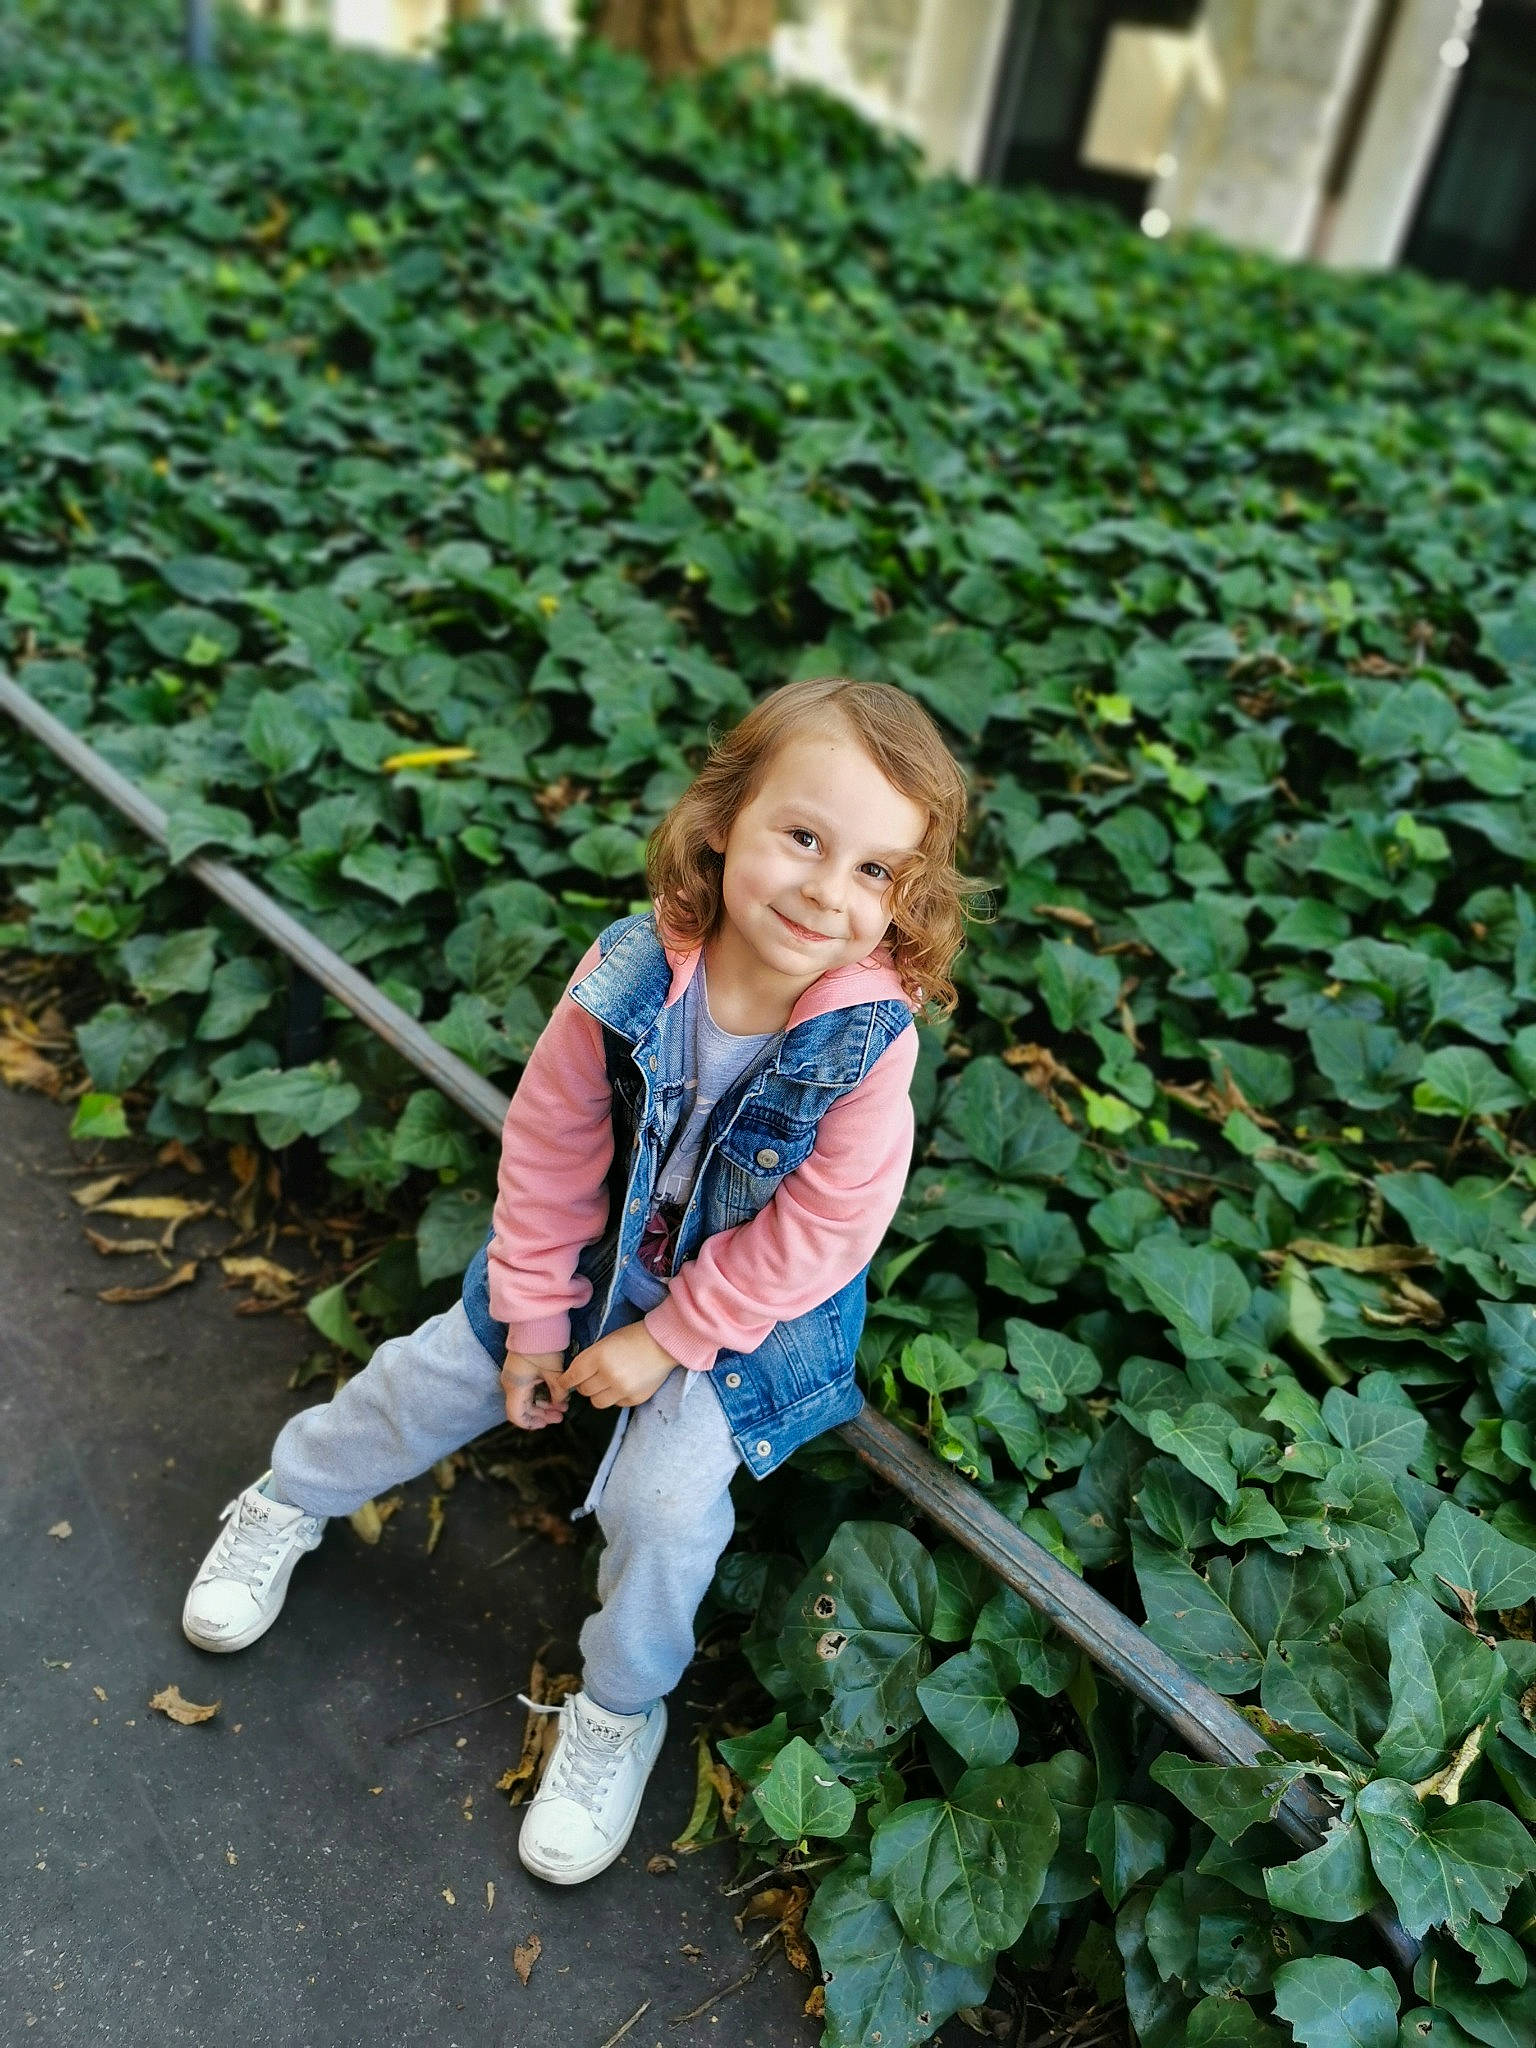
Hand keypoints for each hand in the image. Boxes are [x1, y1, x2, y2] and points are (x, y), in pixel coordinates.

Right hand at [501, 1347, 567, 1429]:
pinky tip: (555, 1395)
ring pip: (527, 1400)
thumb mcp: (554, 1372)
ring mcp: (514, 1377)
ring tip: (562, 1405)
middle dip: (542, 1414)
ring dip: (543, 1405)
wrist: (536, 1323)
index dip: (531, 1424)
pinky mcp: (520, 1370)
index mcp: (516, 1386)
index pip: (516, 1415)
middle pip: (523, 1409)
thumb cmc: (543, 1347)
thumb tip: (561, 1403)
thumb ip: (558, 1392)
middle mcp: (511, 1384)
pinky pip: (528, 1390)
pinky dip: (540, 1395)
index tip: (547, 1423)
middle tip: (560, 1415)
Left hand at [553, 1323, 678, 1410]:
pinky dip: (615, 1396)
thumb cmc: (633, 1338)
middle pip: (584, 1390)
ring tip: (607, 1383)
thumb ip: (589, 1359)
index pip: (573, 1376)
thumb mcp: (606, 1342)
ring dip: (598, 1394)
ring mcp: (622, 1389)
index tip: (563, 1384)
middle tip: (592, 1377)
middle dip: (584, 1384)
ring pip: (597, 1402)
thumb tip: (573, 1376)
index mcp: (598, 1357)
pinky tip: (623, 1384)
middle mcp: (608, 1375)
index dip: (565, 1381)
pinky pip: (616, 1404)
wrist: (663, 1344)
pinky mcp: (634, 1399)